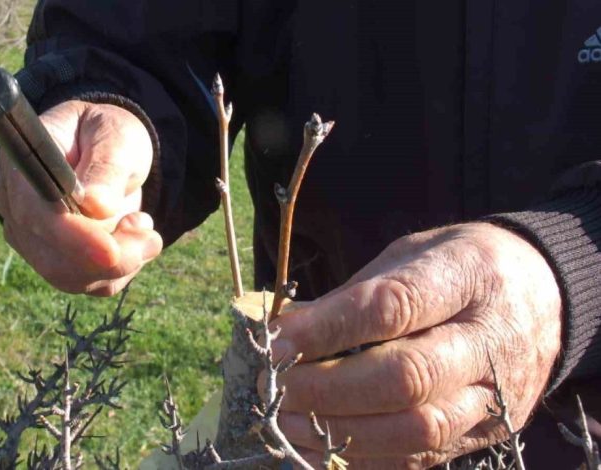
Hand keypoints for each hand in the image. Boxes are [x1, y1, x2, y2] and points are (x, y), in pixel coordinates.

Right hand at [0, 100, 162, 295]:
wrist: (108, 151)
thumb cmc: (105, 135)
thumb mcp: (114, 136)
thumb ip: (106, 167)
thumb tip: (96, 206)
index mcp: (22, 166)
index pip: (34, 216)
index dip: (71, 237)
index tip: (111, 250)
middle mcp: (16, 208)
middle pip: (52, 258)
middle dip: (109, 257)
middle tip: (149, 234)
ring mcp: (31, 240)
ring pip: (74, 278)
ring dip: (122, 262)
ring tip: (143, 223)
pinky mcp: (55, 262)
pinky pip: (92, 284)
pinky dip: (123, 268)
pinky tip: (133, 235)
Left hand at [260, 223, 561, 467]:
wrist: (545, 296)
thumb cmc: (460, 267)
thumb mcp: (412, 252)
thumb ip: (355, 292)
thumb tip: (287, 329)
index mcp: (469, 277)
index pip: (393, 308)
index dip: (328, 328)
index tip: (277, 340)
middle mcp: (489, 341)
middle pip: (407, 378)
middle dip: (328, 388)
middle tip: (275, 387)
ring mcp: (494, 396)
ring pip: (418, 430)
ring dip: (341, 431)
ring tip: (287, 421)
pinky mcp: (487, 434)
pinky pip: (423, 457)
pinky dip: (365, 457)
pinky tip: (319, 446)